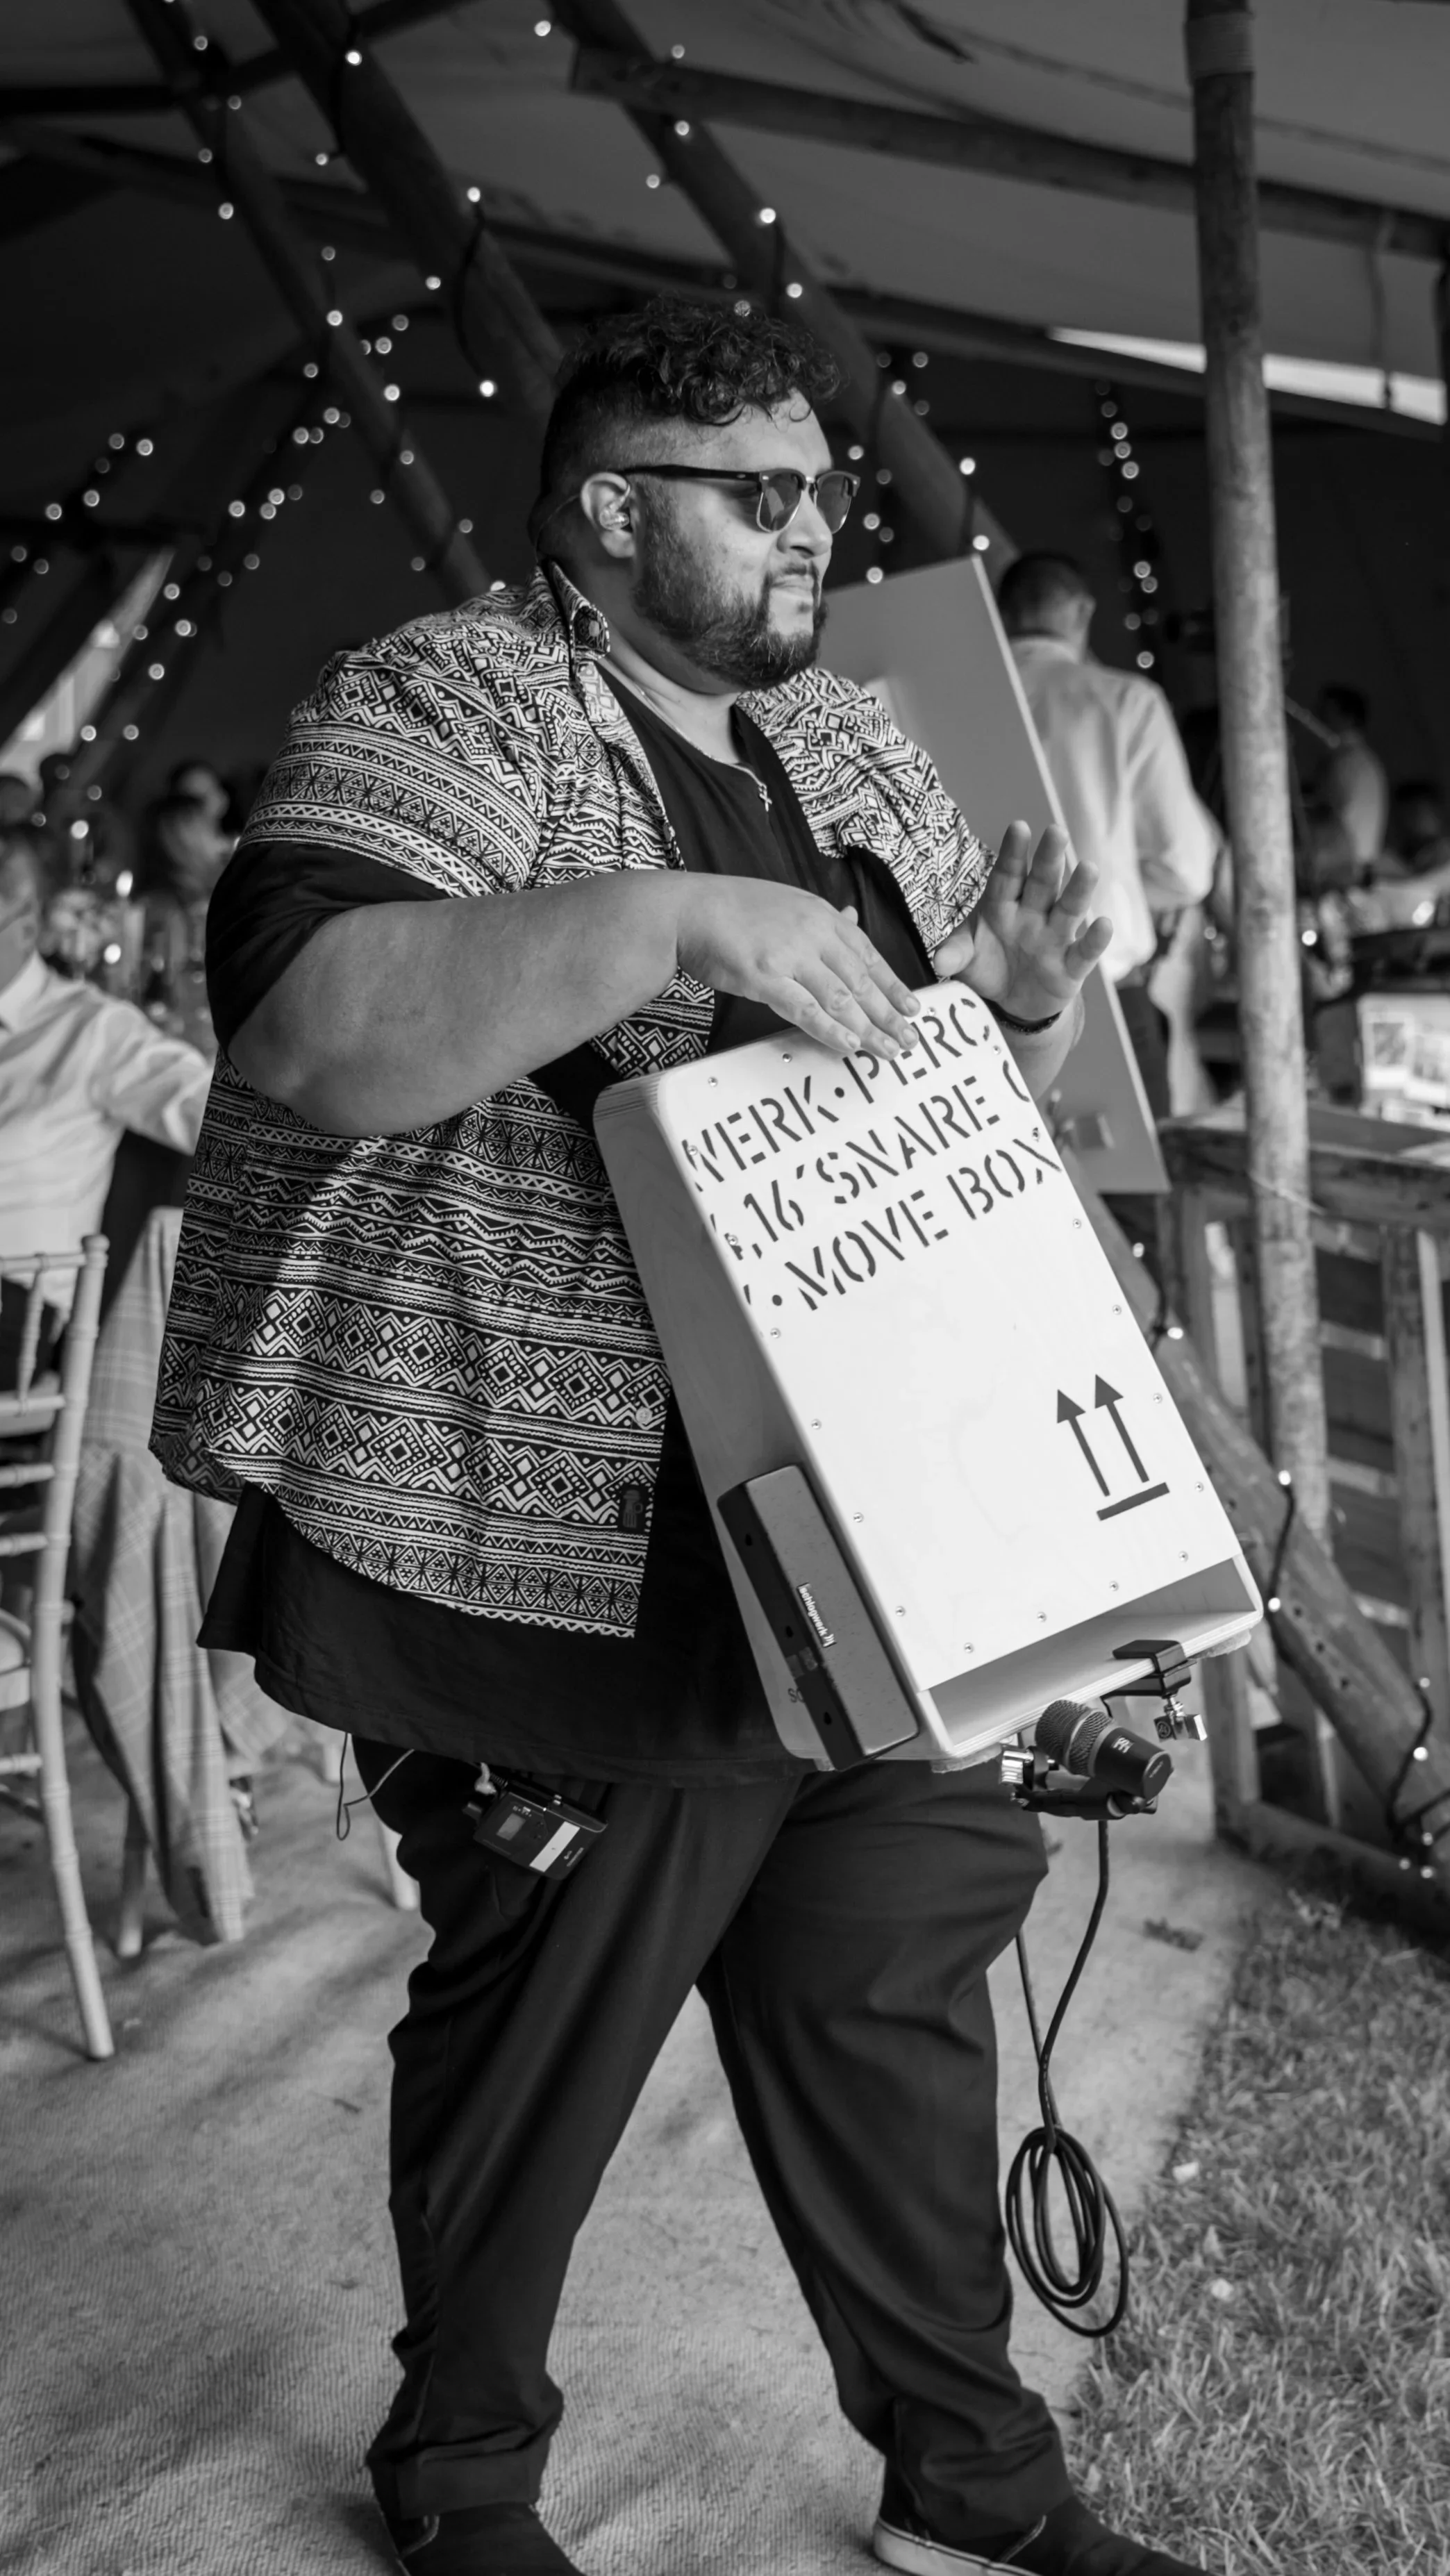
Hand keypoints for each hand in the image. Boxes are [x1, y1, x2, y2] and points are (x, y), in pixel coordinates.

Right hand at [675, 875, 920, 1056]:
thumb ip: (822, 918)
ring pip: (840, 997)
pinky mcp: (764, 976)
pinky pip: (805, 1009)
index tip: (913, 1007)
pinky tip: (849, 1045)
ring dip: (868, 1028)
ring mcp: (789, 955)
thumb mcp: (787, 902)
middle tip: (910, 1039)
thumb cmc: (731, 908)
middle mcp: (811, 933)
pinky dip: (830, 1029)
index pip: (868, 954)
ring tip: (888, 1051)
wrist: (687, 910)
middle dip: (889, 1013)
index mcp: (820, 915)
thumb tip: (853, 919)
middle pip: (862, 980)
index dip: (893, 984)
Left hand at [933, 822, 1111, 1019]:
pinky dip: (1095, 940)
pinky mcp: (1070, 967)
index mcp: (1003, 904)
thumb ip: (954, 954)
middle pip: (1043, 883)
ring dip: (1079, 889)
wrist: (1009, 1003)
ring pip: (1069, 910)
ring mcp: (1054, 939)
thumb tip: (939, 962)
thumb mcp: (964, 958)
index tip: (1019, 827)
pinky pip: (1084, 952)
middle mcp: (1033, 915)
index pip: (1009, 874)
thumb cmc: (987, 966)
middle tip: (1056, 831)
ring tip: (1089, 867)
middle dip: (1049, 859)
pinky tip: (1104, 924)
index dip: (1014, 853)